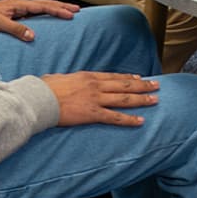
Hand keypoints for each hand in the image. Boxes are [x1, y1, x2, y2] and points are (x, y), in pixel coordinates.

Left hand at [0, 0, 79, 41]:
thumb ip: (15, 29)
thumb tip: (33, 35)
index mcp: (18, 5)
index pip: (43, 7)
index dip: (58, 10)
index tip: (71, 14)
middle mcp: (20, 4)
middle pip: (45, 4)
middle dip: (62, 6)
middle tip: (77, 9)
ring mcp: (17, 8)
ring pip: (41, 6)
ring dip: (55, 8)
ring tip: (68, 11)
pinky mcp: (14, 13)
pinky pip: (35, 12)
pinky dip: (46, 12)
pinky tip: (49, 16)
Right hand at [41, 72, 160, 126]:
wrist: (40, 98)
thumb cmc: (44, 89)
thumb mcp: (58, 79)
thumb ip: (66, 80)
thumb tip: (58, 80)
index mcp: (88, 76)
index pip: (113, 76)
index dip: (128, 77)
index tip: (139, 77)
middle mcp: (96, 85)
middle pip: (124, 85)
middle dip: (142, 85)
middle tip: (156, 85)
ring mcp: (96, 99)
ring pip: (124, 99)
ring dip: (141, 99)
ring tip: (155, 100)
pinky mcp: (93, 113)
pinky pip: (115, 117)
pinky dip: (129, 119)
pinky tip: (140, 121)